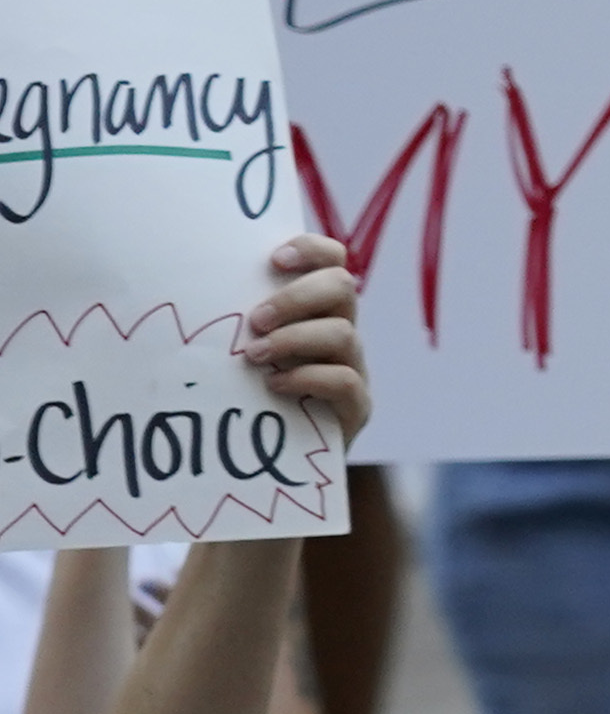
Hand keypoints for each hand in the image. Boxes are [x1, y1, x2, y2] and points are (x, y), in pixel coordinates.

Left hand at [235, 236, 369, 459]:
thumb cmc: (234, 395)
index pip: (332, 259)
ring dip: (295, 338)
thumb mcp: (230, 348)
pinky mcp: (355, 407)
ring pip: (344, 333)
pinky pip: (345, 381)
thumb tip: (150, 286)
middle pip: (342, 286)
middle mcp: (339, 330)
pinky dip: (306, 378)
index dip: (311, 250)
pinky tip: (272, 386)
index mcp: (315, 307)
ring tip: (254, 356)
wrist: (262, 463)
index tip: (273, 260)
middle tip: (254, 320)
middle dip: (296, 297)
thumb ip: (220, 318)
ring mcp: (352, 367)